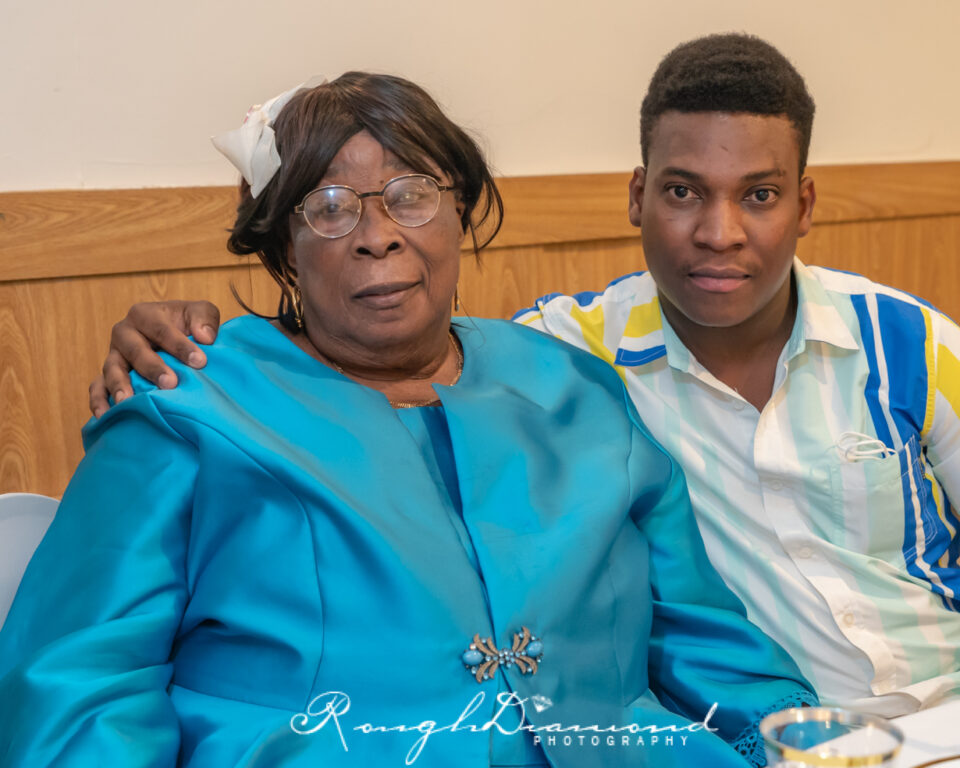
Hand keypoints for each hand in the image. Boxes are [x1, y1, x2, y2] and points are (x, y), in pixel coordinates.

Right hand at [89, 300, 221, 417]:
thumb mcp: (201, 312)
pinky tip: (105, 416)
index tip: (200, 362)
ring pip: (112, 369)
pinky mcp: (107, 376)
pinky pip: (97, 388)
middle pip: (135, 350)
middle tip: (170, 383)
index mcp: (144, 315)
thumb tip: (205, 337)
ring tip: (128, 402)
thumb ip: (205, 318)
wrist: (177, 338)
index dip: (179, 345)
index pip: (160, 329)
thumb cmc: (189, 325)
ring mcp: (114, 356)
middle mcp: (124, 333)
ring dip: (119, 386)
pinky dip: (98, 401)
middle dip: (152, 367)